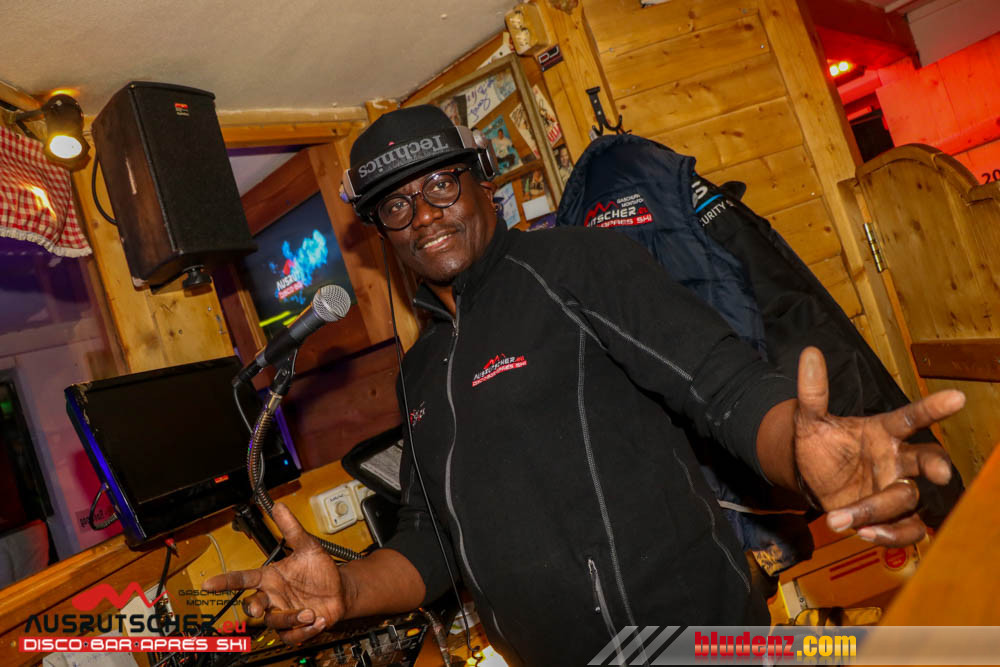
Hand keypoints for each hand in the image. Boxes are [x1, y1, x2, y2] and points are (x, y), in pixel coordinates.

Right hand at [202, 503, 345, 643]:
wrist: (339, 589)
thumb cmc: (319, 569)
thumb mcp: (307, 546)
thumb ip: (291, 528)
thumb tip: (279, 506)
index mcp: (270, 578)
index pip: (242, 579)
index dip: (224, 581)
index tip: (208, 583)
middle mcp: (273, 597)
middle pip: (253, 605)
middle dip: (252, 608)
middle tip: (257, 608)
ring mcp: (284, 613)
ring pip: (274, 622)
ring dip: (290, 619)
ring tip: (308, 612)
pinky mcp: (296, 628)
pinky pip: (292, 636)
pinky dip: (303, 632)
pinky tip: (317, 620)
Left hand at [792, 347, 964, 546]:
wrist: (807, 474)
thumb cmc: (819, 443)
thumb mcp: (809, 417)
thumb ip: (812, 390)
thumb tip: (809, 353)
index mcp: (882, 431)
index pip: (911, 418)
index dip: (933, 408)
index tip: (957, 398)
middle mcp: (895, 459)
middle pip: (927, 460)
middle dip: (937, 466)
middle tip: (940, 473)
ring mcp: (893, 488)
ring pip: (906, 499)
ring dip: (878, 510)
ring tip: (842, 517)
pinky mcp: (888, 516)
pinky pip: (906, 529)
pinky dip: (891, 535)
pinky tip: (863, 534)